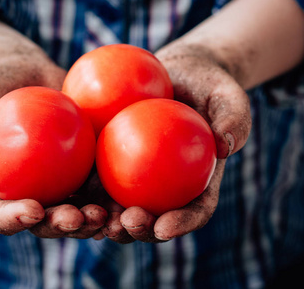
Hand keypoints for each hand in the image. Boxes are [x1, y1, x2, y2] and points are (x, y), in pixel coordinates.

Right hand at [0, 16, 110, 238]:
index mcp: (2, 189)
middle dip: (63, 227)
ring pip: (81, 212)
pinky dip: (118, 196)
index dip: (15, 219)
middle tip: (79, 218)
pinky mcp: (90, 173)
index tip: (34, 209)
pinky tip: (132, 195)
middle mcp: (35, 194)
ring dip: (96, 221)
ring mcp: (65, 187)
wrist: (34, 77)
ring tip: (111, 215)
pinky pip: (105, 187)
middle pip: (47, 222)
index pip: (2, 213)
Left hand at [100, 43, 251, 242]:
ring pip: (121, 207)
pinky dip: (85, 189)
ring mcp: (138, 178)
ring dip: (106, 220)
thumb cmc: (206, 86)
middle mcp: (167, 187)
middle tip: (126, 223)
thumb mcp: (227, 94)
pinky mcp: (112, 162)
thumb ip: (233, 116)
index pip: (195, 210)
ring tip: (93, 218)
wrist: (176, 74)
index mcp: (198, 182)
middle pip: (155, 218)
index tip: (164, 227)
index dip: (181, 224)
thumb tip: (225, 146)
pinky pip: (97, 177)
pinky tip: (70, 190)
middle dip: (139, 231)